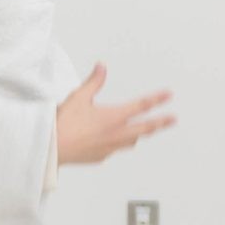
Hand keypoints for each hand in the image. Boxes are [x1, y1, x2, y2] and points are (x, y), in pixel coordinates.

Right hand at [55, 64, 174, 165]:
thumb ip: (94, 82)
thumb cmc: (63, 124)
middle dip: (160, 123)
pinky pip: (114, 150)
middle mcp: (116, 134)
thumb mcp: (79, 97)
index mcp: (114, 117)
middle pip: (145, 128)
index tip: (168, 95)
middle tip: (172, 120)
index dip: (157, 99)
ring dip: (139, 135)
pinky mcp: (100, 157)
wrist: (51, 148)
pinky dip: (117, 143)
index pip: (141, 106)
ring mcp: (109, 148)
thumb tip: (102, 67)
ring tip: (143, 132)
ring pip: (131, 141)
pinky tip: (110, 142)